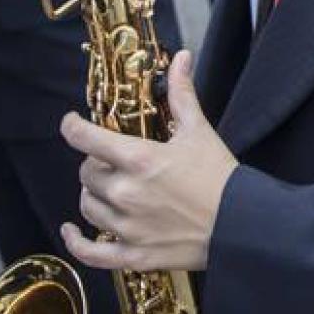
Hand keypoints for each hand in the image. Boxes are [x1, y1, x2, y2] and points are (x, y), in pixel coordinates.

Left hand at [61, 50, 236, 273]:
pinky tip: (71, 231)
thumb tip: (181, 58)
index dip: (72, 127)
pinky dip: (76, 242)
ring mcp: (128, 227)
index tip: (72, 123)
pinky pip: (91, 253)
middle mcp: (126, 193)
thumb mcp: (199, 131)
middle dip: (95, 164)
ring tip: (108, 189)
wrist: (243, 225)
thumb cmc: (221, 177)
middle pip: (86, 173)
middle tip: (113, 162)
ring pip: (87, 207)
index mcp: (139, 159)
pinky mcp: (134, 255)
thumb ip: (182, 94)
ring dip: (93, 195)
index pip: (84, 138)